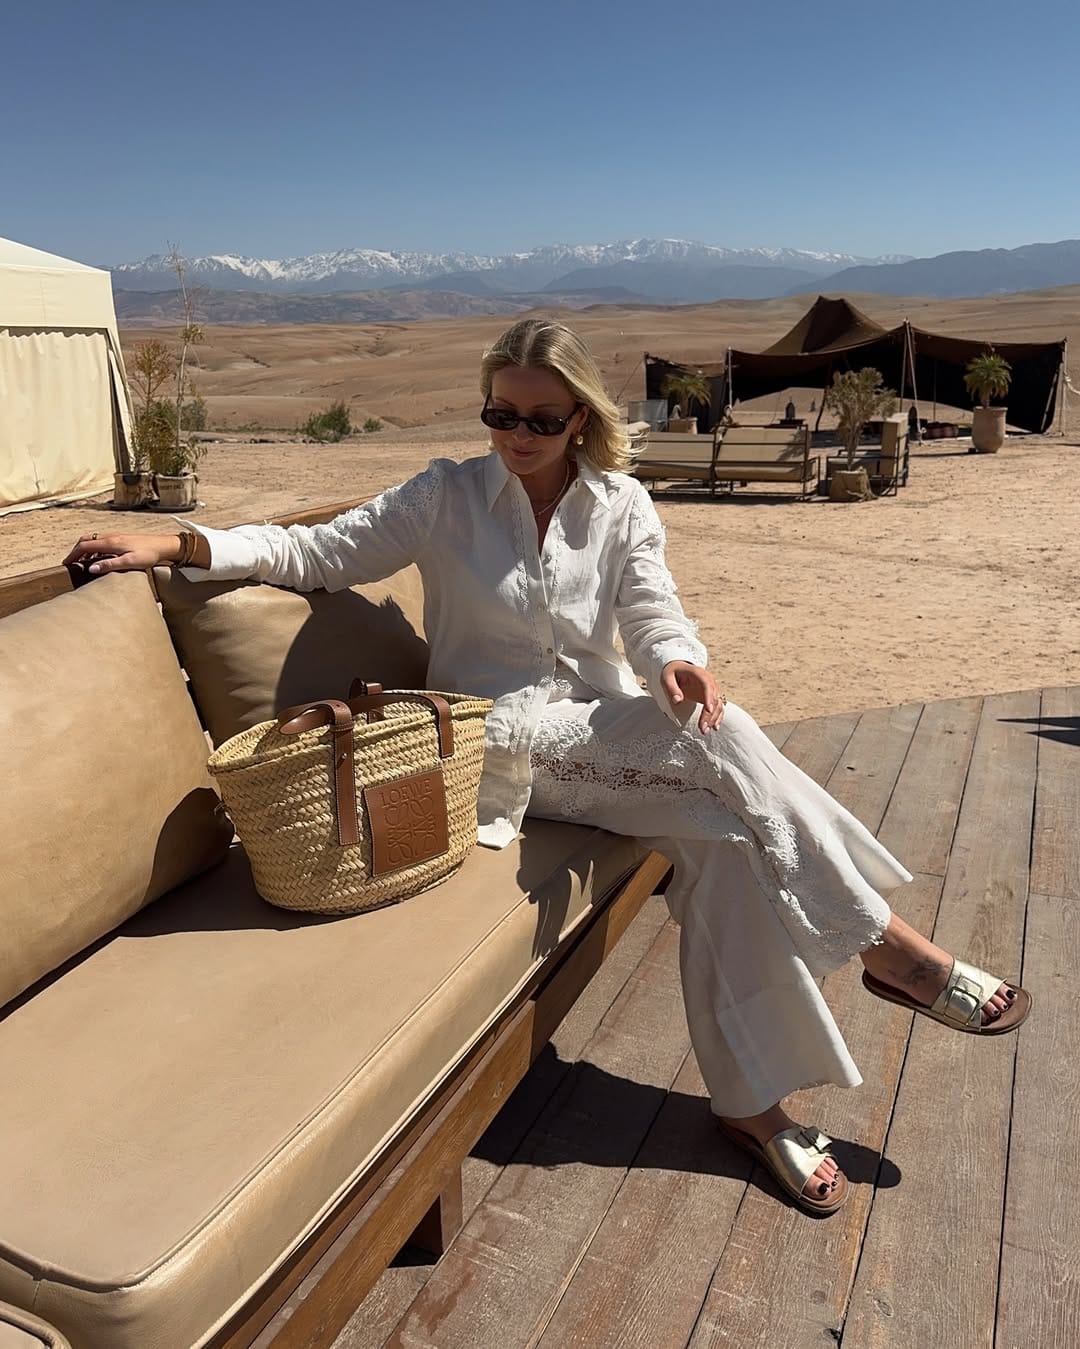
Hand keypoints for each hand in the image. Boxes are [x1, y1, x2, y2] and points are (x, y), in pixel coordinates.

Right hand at [62, 532, 182, 575]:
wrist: (163, 546)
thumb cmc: (148, 554)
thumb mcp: (129, 562)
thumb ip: (110, 565)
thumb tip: (91, 568)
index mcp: (110, 542)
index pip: (84, 546)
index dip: (72, 554)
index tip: (66, 564)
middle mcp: (110, 537)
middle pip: (86, 541)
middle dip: (76, 551)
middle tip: (71, 563)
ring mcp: (115, 537)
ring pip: (93, 541)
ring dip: (85, 550)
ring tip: (81, 563)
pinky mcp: (120, 540)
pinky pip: (101, 542)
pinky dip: (94, 549)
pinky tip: (98, 559)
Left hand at [661, 660, 726, 732]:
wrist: (678, 669)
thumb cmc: (672, 673)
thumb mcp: (667, 678)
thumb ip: (672, 688)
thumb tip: (677, 701)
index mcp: (699, 674)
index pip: (707, 685)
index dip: (709, 698)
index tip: (709, 710)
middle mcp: (709, 681)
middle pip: (713, 698)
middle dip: (709, 715)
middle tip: (702, 728)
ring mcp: (711, 690)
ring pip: (717, 705)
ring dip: (713, 719)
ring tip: (704, 731)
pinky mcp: (710, 697)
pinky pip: (717, 708)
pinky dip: (717, 717)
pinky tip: (714, 727)